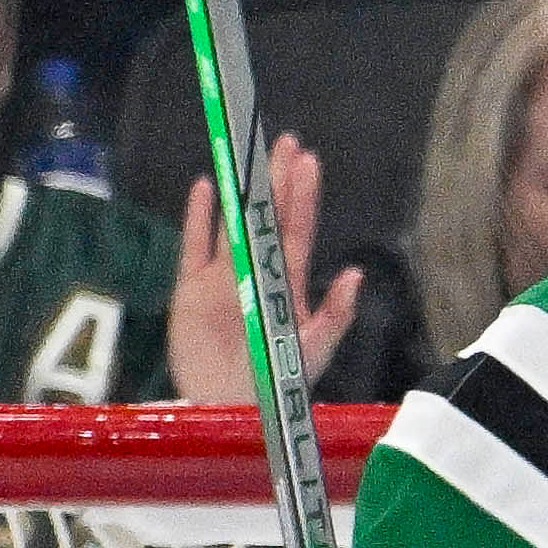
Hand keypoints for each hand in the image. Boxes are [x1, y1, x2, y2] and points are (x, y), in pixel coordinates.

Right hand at [168, 131, 367, 403]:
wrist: (226, 407)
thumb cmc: (275, 383)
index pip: (297, 230)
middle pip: (267, 217)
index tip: (308, 160)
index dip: (303, 196)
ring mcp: (223, 278)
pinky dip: (198, 217)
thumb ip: (334, 315)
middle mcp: (256, 272)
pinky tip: (206, 188)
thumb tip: (356, 275)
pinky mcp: (191, 289)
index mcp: (287, 283)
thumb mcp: (311, 351)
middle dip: (276, 180)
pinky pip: (194, 245)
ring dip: (240, 191)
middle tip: (283, 140)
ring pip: (232, 223)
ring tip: (244, 154)